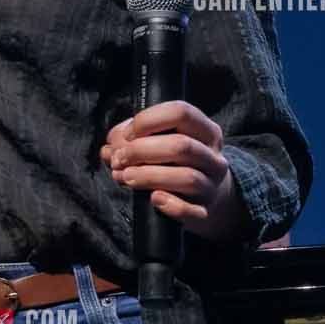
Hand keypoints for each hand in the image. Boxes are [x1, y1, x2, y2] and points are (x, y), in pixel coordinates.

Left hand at [101, 100, 246, 242]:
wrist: (206, 197)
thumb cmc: (175, 163)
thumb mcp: (160, 142)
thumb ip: (132, 139)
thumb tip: (111, 148)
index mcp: (204, 130)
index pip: (180, 112)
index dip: (147, 121)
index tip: (127, 135)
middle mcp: (212, 156)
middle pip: (181, 146)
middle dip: (141, 151)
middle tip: (119, 159)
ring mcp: (211, 185)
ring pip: (187, 177)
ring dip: (148, 176)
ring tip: (125, 177)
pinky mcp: (205, 210)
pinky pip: (190, 209)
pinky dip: (169, 204)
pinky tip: (153, 198)